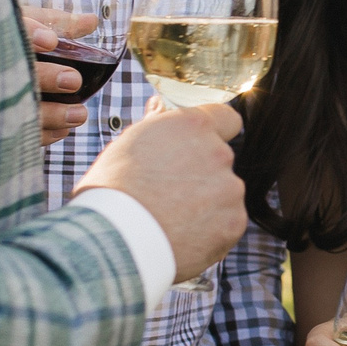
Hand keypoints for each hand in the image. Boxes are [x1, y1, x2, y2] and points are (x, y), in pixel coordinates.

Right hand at [23, 5, 98, 144]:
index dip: (28, 34)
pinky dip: (39, 133)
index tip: (51, 41)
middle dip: (44, 77)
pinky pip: (9, 132)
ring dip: (49, 114)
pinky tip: (62, 130)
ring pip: (13, 108)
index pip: (5, 29)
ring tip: (79, 114)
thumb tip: (92, 21)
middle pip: (11, 72)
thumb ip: (55, 24)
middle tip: (72, 80)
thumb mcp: (22, 24)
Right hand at [74, 100, 246, 281]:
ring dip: (208, 204)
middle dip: (202, 174)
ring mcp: (229, 188)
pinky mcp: (234, 222)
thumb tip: (159, 106)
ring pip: (225, 194)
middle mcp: (218, 152)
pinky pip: (227, 223)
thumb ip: (155, 126)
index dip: (215, 133)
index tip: (201, 149)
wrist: (114, 239)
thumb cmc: (112, 190)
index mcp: (192, 126)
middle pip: (220, 161)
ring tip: (171, 220)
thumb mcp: (128, 145)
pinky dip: (210, 232)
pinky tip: (182, 236)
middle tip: (169, 194)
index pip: (226, 119)